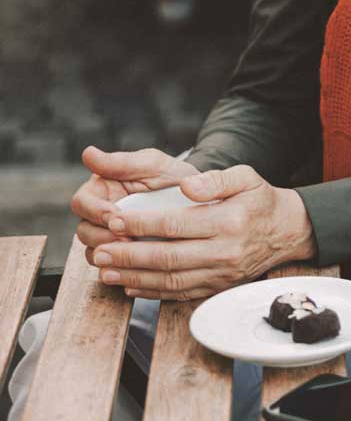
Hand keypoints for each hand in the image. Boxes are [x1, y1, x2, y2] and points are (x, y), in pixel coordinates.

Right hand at [74, 146, 198, 260]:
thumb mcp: (153, 165)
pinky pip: (112, 267)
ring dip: (111, 254)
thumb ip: (121, 161)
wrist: (199, 200)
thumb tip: (88, 153)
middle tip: (127, 238)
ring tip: (136, 252)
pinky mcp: (123, 256)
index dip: (95, 211)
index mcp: (102, 190)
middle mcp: (101, 214)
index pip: (81, 203)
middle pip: (84, 231)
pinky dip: (121, 268)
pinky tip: (138, 266)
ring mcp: (110, 237)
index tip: (115, 216)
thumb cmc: (173, 176)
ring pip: (94, 252)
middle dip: (103, 237)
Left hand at [91, 164, 316, 300]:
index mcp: (229, 221)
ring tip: (105, 270)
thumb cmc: (261, 201)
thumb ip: (215, 179)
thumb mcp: (246, 177)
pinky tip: (130, 284)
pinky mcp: (218, 286)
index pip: (176, 224)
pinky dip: (152, 292)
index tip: (115, 219)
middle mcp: (224, 251)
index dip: (142, 224)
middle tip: (100, 250)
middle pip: (168, 256)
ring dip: (134, 276)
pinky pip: (180, 293)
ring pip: (170, 279)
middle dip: (129, 254)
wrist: (287, 231)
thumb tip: (186, 185)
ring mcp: (221, 273)